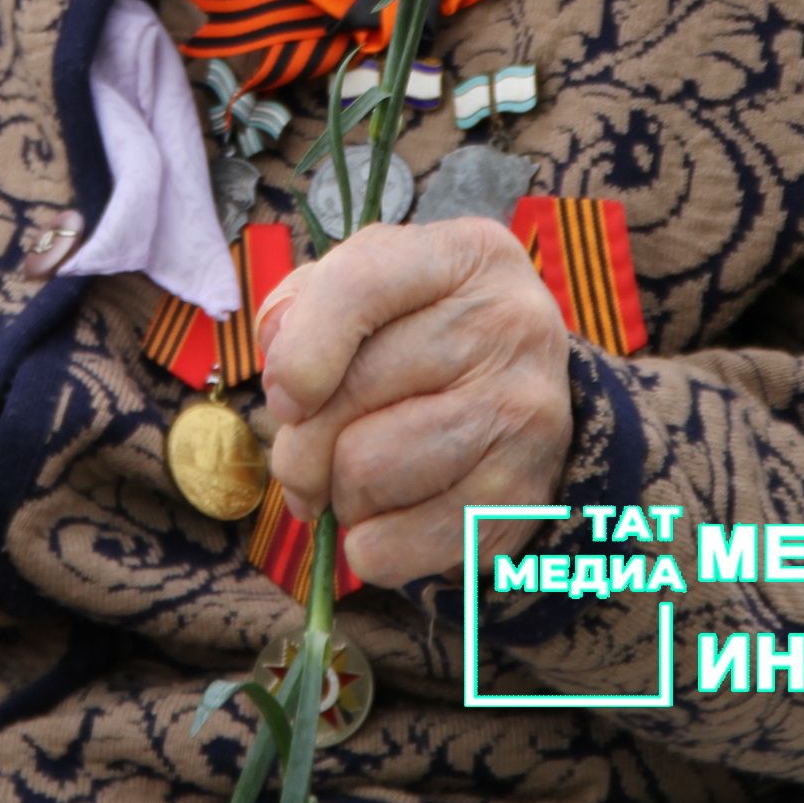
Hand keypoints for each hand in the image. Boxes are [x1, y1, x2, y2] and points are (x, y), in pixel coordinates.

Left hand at [257, 216, 571, 586]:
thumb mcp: (377, 288)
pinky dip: (371, 546)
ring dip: (337, 496)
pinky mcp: (521, 496)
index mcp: (466, 255)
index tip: (283, 399)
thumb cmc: (427, 335)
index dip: (300, 350)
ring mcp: (523, 411)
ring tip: (351, 484)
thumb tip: (277, 350)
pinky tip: (385, 520)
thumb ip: (308, 302)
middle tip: (300, 463)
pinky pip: (401, 543)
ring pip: (370, 471)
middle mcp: (508, 322)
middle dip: (301, 444)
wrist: (526, 402)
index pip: (361, 284)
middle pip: (355, 392)